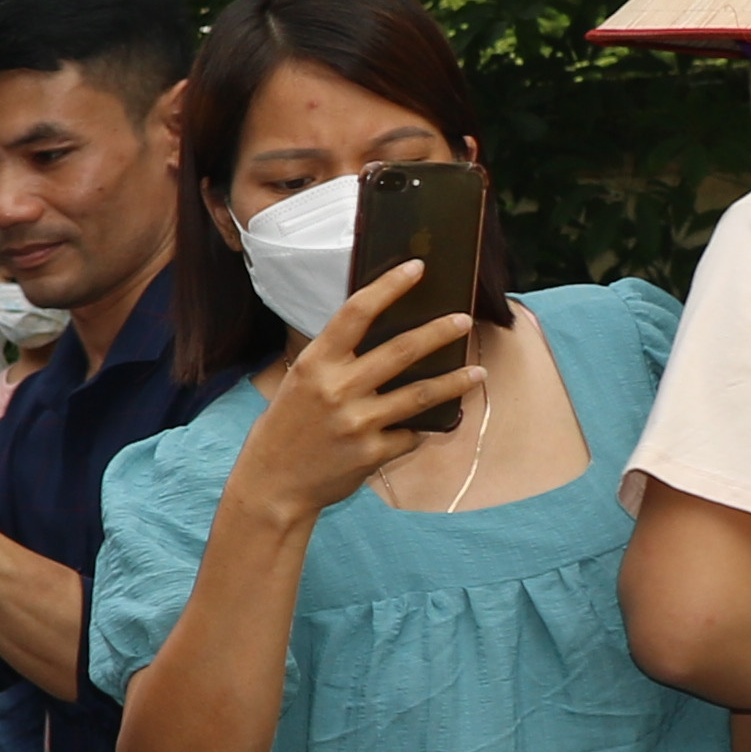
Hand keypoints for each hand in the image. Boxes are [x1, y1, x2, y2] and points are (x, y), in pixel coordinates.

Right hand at [222, 262, 480, 537]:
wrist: (272, 484)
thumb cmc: (288, 427)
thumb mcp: (301, 383)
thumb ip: (337, 360)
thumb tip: (388, 334)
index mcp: (315, 363)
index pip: (356, 312)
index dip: (389, 286)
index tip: (416, 268)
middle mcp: (336, 389)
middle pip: (401, 350)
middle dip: (439, 332)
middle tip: (463, 320)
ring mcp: (356, 422)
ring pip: (421, 394)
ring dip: (455, 381)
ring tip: (478, 372)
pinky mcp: (372, 453)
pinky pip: (410, 434)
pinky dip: (420, 429)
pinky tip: (432, 426)